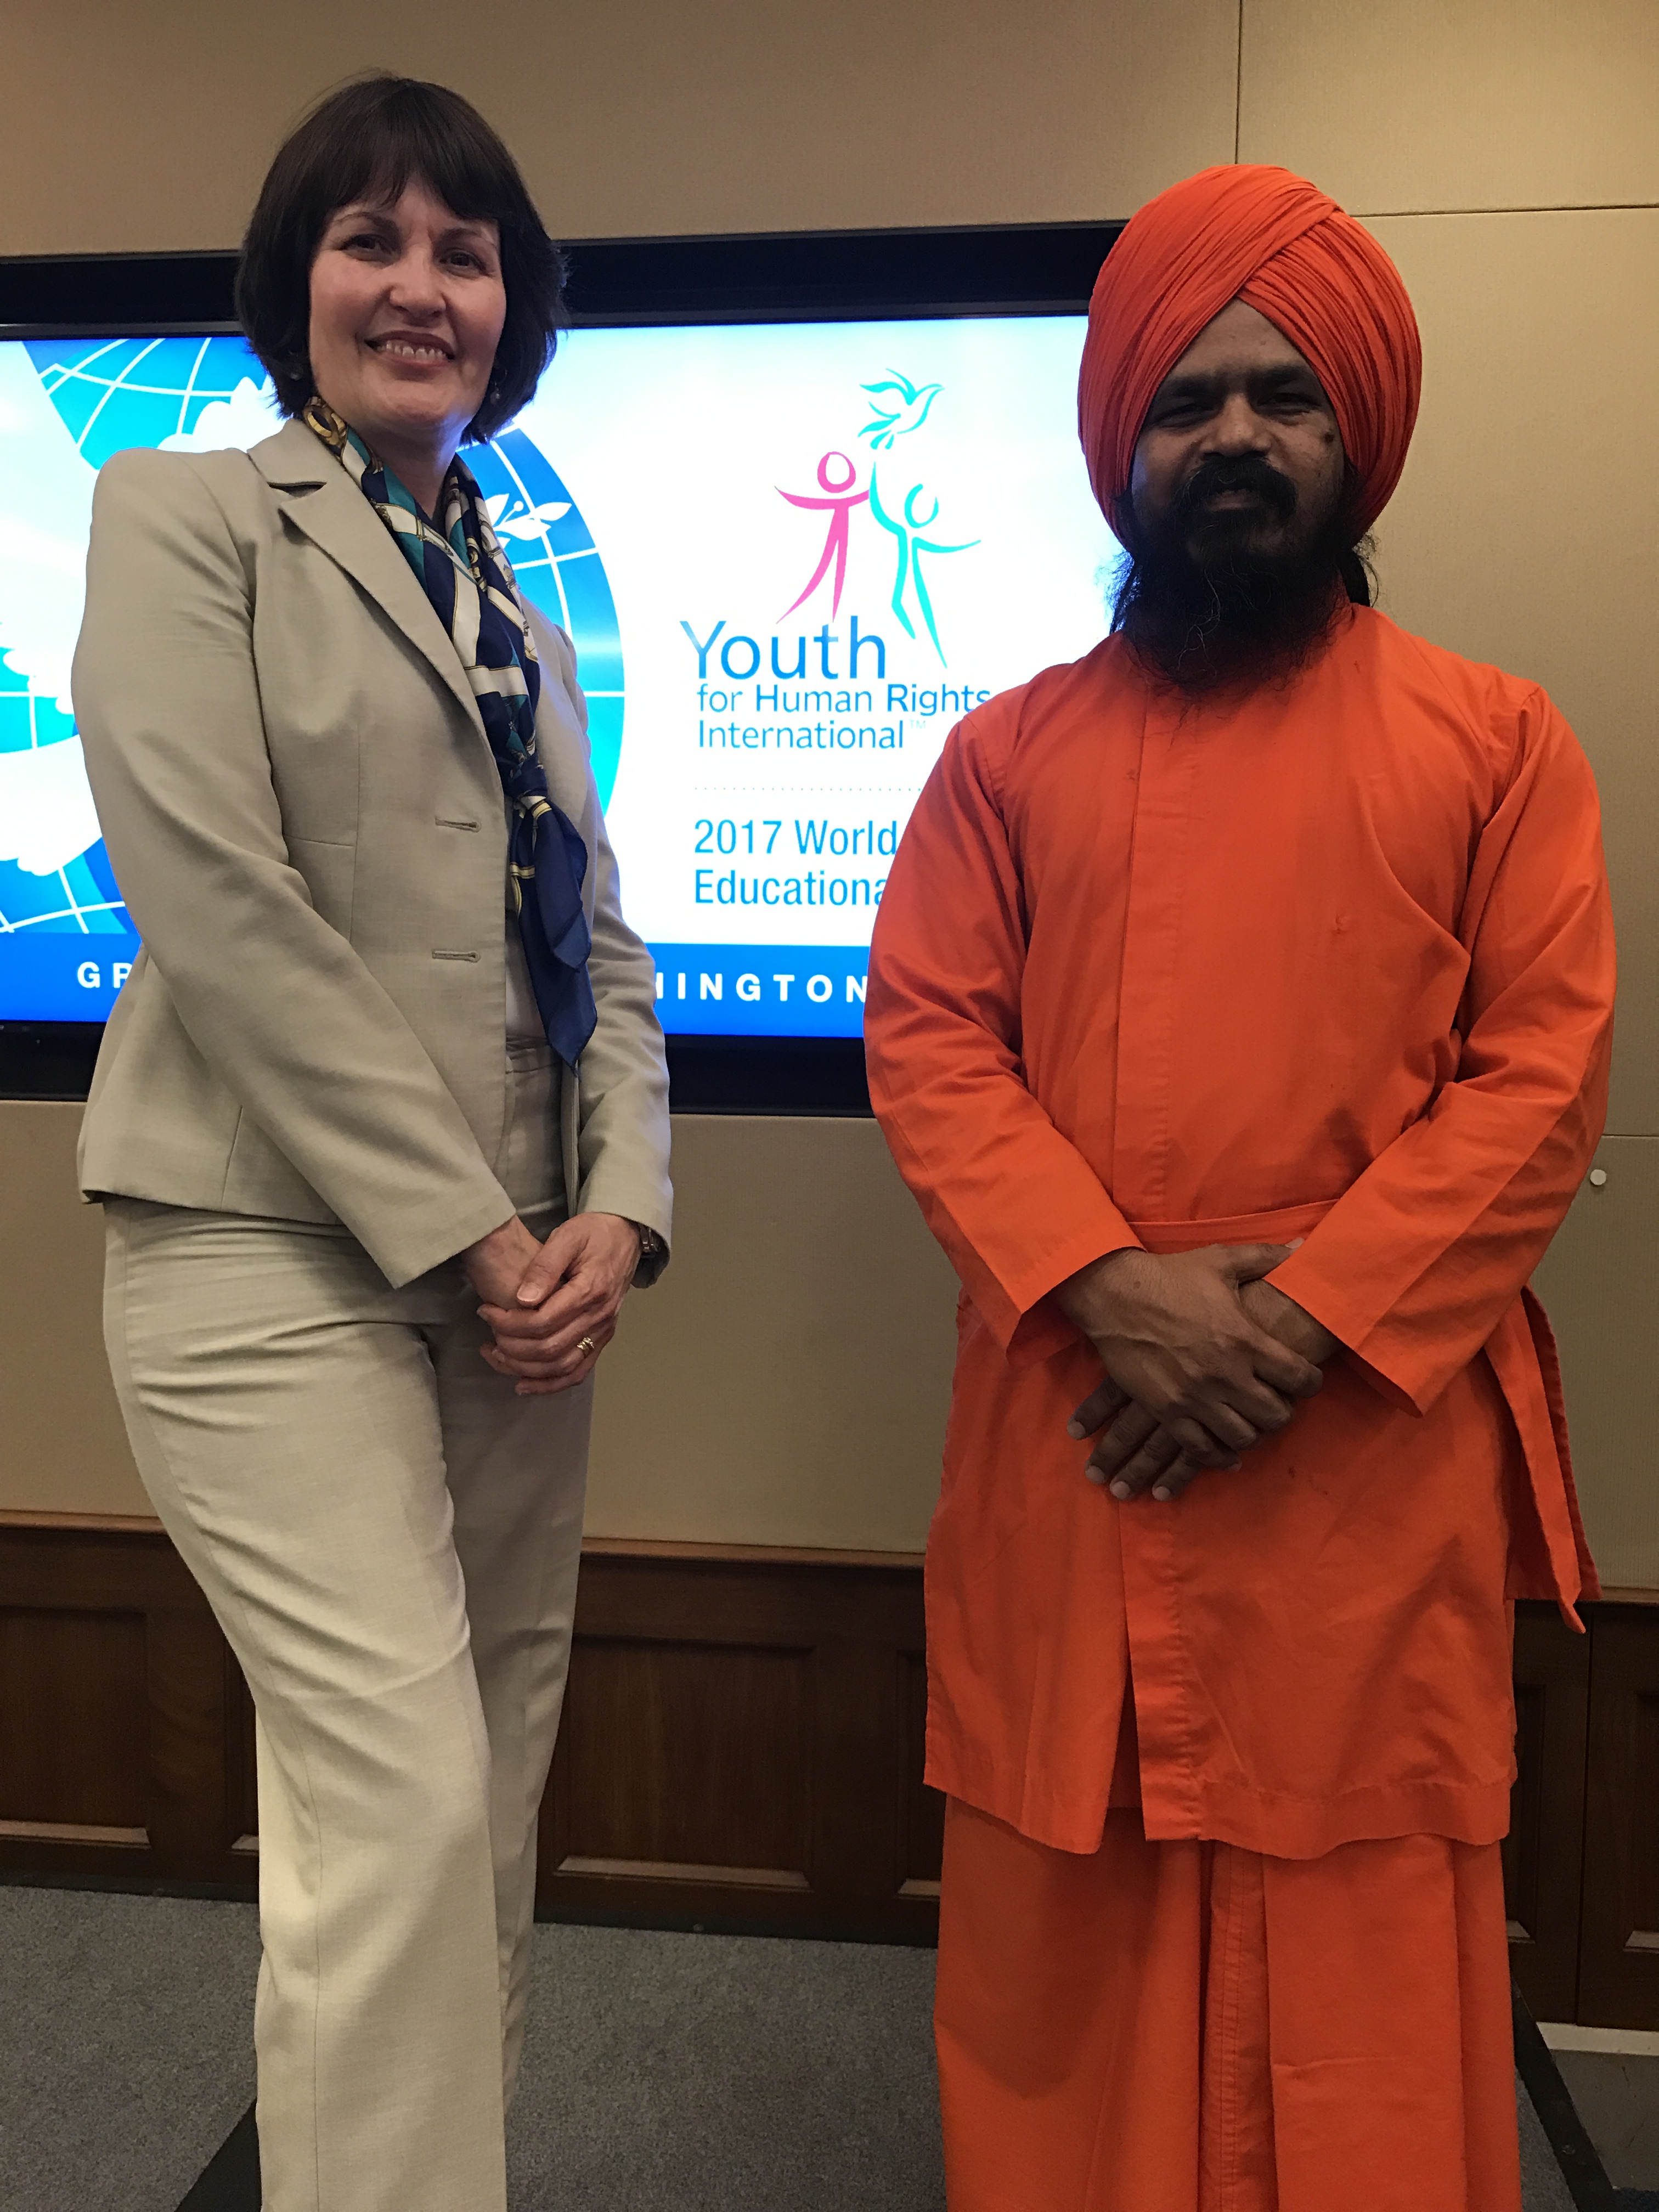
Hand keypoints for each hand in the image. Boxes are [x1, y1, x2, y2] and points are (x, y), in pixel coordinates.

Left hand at [464, 1212, 640, 1395]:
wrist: (625, 1237)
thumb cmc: (593, 1234)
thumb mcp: (567, 1236)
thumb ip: (544, 1267)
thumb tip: (522, 1299)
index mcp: (590, 1290)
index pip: (542, 1321)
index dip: (508, 1322)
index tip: (485, 1310)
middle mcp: (599, 1317)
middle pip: (549, 1348)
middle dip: (511, 1346)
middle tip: (488, 1333)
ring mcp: (602, 1331)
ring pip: (561, 1366)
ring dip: (525, 1368)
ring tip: (497, 1355)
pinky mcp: (601, 1339)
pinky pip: (577, 1372)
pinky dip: (550, 1384)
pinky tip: (524, 1383)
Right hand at [1055, 1242, 1323, 1481]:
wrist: (1114, 1294)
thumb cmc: (1170, 1275)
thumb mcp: (1221, 1260)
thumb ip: (1266, 1257)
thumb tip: (1304, 1246)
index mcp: (1245, 1338)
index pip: (1299, 1376)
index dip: (1311, 1382)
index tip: (1307, 1381)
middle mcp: (1225, 1374)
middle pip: (1275, 1415)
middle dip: (1283, 1411)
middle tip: (1277, 1401)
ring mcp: (1194, 1396)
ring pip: (1242, 1436)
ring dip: (1252, 1432)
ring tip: (1250, 1420)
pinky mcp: (1167, 1409)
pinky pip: (1200, 1449)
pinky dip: (1218, 1455)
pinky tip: (1226, 1450)